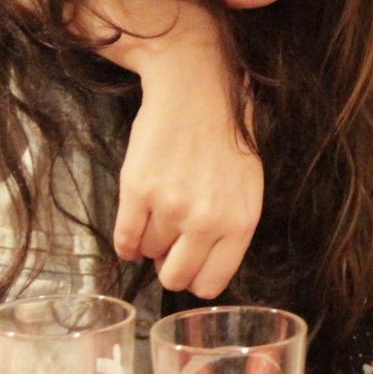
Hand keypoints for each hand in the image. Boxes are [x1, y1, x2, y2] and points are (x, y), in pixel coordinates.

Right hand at [114, 59, 262, 297]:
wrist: (198, 90)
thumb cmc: (227, 138)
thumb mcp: (248, 188)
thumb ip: (231, 230)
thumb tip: (204, 266)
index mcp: (240, 223)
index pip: (212, 283)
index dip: (196, 278)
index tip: (189, 267)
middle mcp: (207, 220)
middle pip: (176, 277)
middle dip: (170, 266)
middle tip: (169, 246)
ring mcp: (170, 207)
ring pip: (149, 254)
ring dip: (151, 242)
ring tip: (159, 214)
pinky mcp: (138, 191)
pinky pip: (124, 239)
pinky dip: (126, 241)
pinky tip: (134, 228)